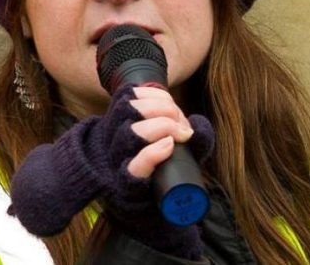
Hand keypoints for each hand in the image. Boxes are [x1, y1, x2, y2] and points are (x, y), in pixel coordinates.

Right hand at [7, 84, 213, 260]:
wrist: (150, 214)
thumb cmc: (160, 172)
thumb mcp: (170, 144)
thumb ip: (182, 132)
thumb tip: (196, 126)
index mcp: (120, 125)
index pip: (129, 95)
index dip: (156, 95)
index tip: (174, 106)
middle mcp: (114, 140)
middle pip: (130, 109)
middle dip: (162, 108)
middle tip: (181, 122)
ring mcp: (118, 162)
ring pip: (132, 131)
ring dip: (162, 125)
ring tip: (179, 134)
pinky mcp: (127, 184)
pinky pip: (135, 165)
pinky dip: (154, 152)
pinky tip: (168, 146)